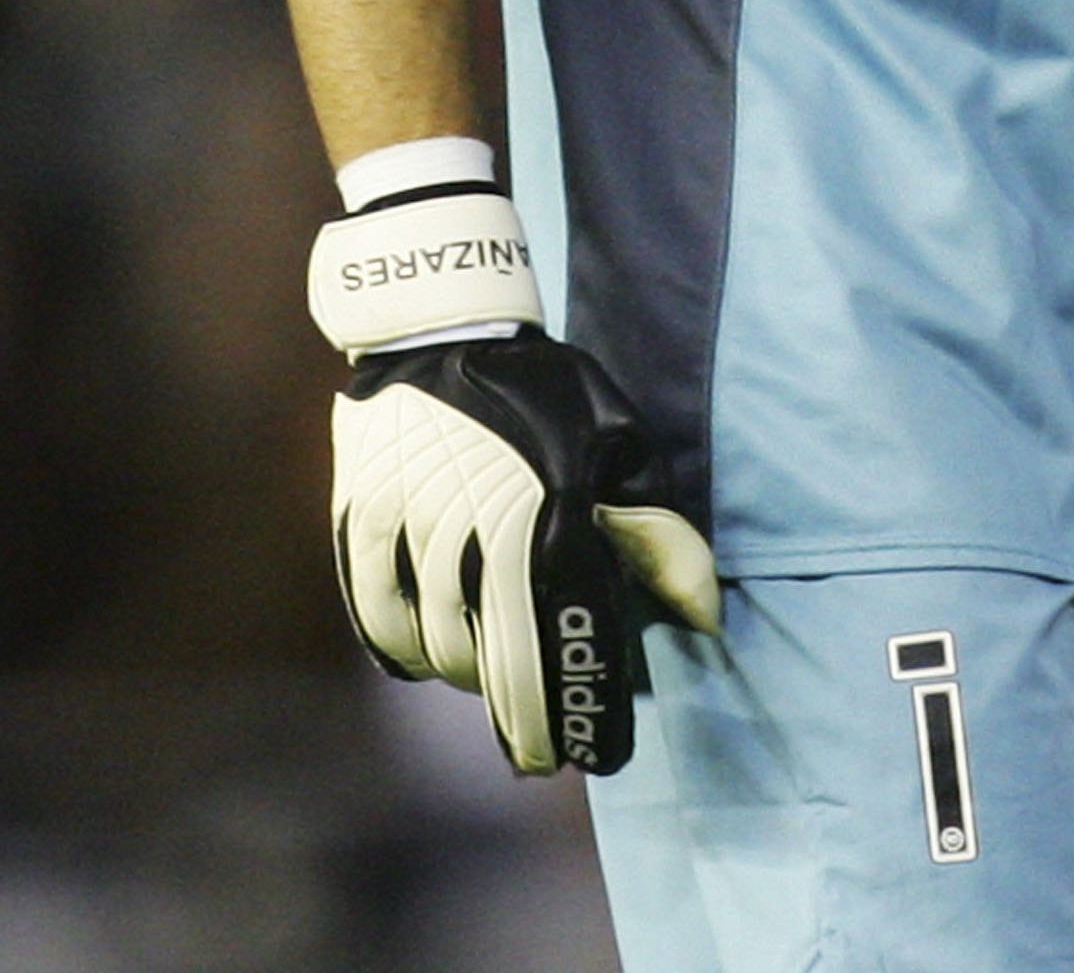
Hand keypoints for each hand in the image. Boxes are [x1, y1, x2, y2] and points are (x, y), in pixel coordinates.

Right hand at [333, 328, 721, 773]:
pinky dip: (402, 649)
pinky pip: (377, 616)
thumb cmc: (544, 388)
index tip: (594, 754)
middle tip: (540, 754)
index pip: (565, 643)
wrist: (442, 327)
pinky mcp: (362, 522)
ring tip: (491, 680)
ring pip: (435, 646)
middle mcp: (478, 534)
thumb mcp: (617, 442)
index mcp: (548, 517)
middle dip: (523, 721)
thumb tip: (703, 614)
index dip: (580, 708)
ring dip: (467, 676)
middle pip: (497, 664)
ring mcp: (412, 530)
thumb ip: (656, 533)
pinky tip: (427, 658)